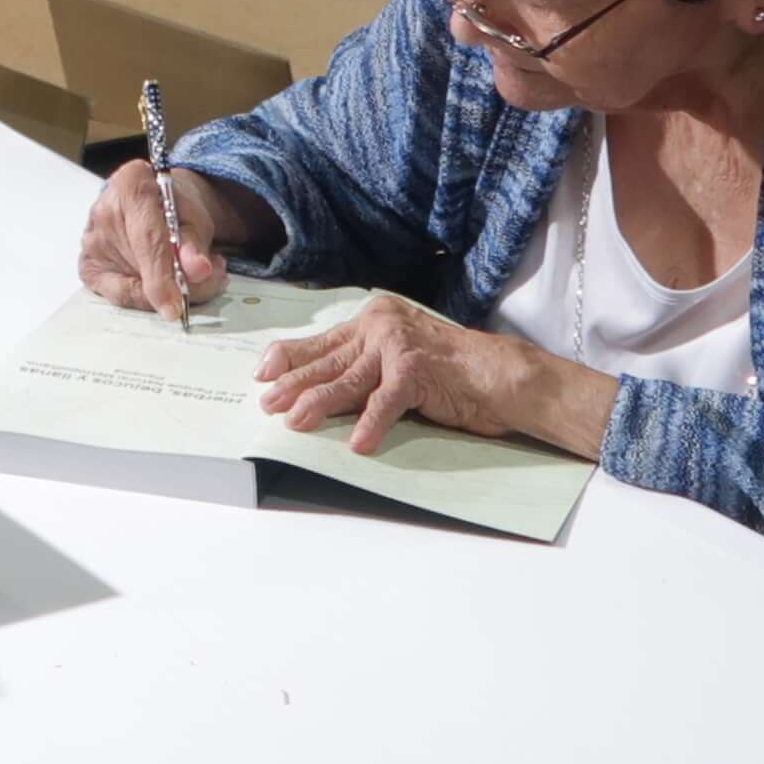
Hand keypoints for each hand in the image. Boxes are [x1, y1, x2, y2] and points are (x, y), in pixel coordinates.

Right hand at [78, 159, 230, 313]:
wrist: (159, 204)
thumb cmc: (176, 206)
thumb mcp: (196, 216)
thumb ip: (196, 243)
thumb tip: (197, 270)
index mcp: (130, 185)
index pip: (146, 239)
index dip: (163, 277)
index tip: (177, 306)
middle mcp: (102, 211)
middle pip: (140, 267)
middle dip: (179, 285)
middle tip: (211, 281)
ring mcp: (91, 241)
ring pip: (130, 286)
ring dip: (167, 291)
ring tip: (192, 274)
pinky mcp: (88, 265)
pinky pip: (118, 294)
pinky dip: (146, 297)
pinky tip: (165, 285)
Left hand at [251, 292, 595, 461]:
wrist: (501, 376)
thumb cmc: (449, 373)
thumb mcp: (397, 362)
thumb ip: (363, 368)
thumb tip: (317, 390)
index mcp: (374, 320)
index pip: (323, 341)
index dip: (290, 357)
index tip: (262, 373)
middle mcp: (381, 326)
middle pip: (328, 361)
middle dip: (294, 385)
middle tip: (267, 405)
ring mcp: (398, 346)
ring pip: (347, 381)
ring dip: (318, 405)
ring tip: (294, 423)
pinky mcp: (417, 370)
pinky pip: (387, 402)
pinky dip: (372, 424)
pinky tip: (358, 443)